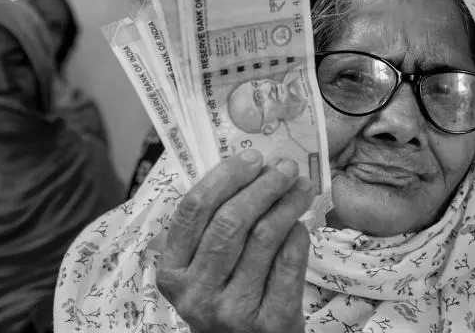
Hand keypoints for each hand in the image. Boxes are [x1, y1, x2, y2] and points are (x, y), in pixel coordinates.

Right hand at [155, 150, 312, 332]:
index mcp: (172, 273)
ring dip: (286, 203)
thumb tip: (246, 170)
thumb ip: (211, 228)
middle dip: (261, 186)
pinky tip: (302, 223)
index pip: (193, 211)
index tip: (251, 158)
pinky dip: (298, 235)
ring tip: (300, 186)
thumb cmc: (225, 302)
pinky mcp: (270, 321)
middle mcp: (196, 293)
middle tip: (283, 167)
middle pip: (229, 221)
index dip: (224, 178)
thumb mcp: (202, 272)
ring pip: (263, 238)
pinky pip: (288, 263)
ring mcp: (232, 310)